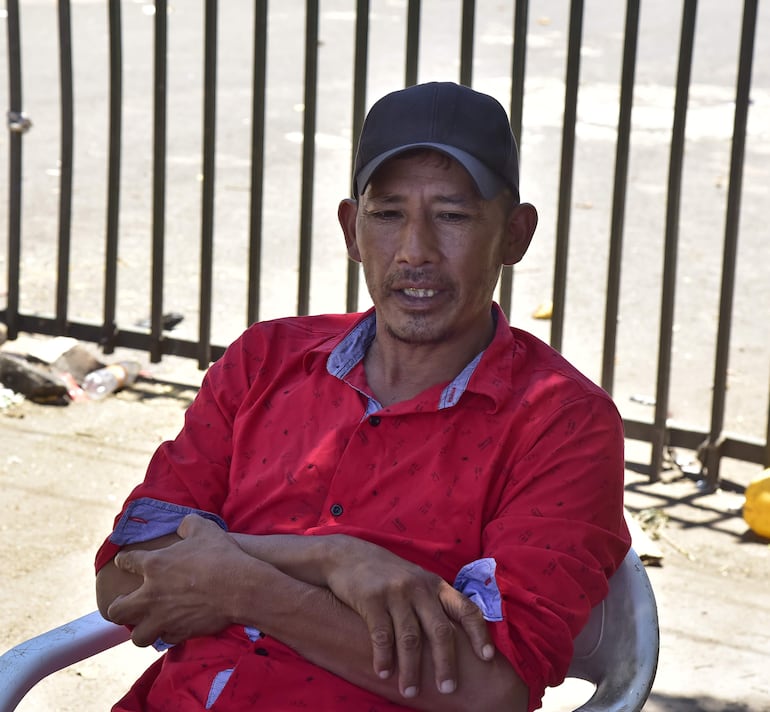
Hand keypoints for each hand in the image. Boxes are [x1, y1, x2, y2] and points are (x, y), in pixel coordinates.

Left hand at [107, 515, 248, 646]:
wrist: (239, 587)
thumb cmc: (220, 555)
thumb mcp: (204, 529)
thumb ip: (188, 524)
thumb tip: (183, 526)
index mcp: (154, 565)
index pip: (127, 562)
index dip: (124, 561)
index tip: (124, 562)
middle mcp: (151, 595)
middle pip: (118, 611)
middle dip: (117, 608)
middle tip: (125, 604)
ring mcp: (163, 617)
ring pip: (137, 636)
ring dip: (140, 630)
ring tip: (146, 624)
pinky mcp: (179, 632)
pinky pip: (165, 640)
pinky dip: (167, 635)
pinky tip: (172, 628)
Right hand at [319, 535, 493, 698]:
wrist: (348, 556)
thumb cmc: (387, 574)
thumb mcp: (416, 580)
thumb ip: (434, 602)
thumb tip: (459, 637)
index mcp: (435, 585)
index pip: (465, 608)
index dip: (479, 633)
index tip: (488, 658)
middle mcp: (419, 588)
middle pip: (440, 630)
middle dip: (446, 663)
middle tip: (448, 689)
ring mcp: (395, 592)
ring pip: (410, 638)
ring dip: (411, 669)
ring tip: (410, 691)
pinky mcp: (372, 598)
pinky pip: (382, 635)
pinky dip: (384, 657)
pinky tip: (383, 673)